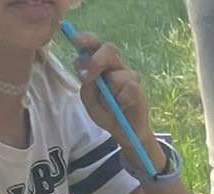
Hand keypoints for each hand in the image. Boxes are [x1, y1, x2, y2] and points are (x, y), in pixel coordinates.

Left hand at [68, 31, 155, 153]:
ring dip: (109, 94)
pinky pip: (129, 89)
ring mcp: (129, 76)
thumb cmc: (106, 113)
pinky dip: (121, 100)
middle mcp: (115, 66)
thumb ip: (86, 87)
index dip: (86, 40)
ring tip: (110, 105)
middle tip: (86, 77)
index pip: (95, 44)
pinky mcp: (139, 89)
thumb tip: (87, 74)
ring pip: (116, 75)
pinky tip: (121, 107)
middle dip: (95, 62)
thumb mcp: (89, 102)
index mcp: (100, 64)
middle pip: (109, 49)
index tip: (75, 40)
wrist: (125, 133)